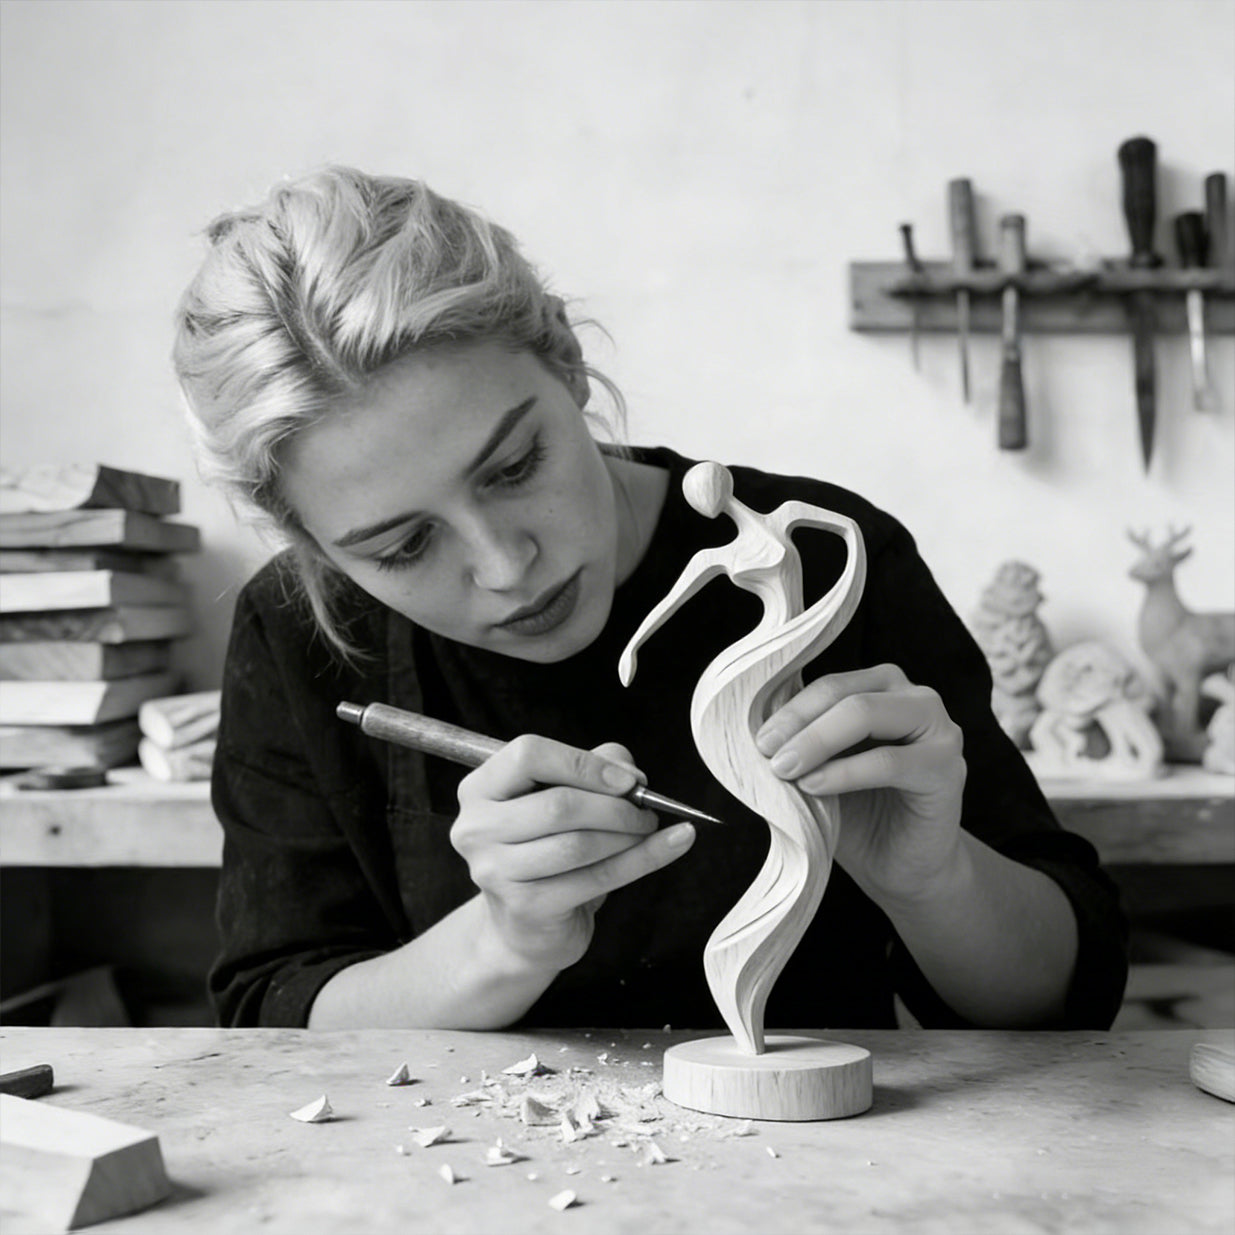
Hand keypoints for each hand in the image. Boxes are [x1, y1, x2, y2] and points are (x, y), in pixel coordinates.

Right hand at [451, 736, 696, 970]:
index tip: (625, 779)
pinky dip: (642, 859)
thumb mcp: (563, 798)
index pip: (528, 756)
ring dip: (628, 834)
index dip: (583, 763)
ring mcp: (496, 871)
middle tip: (646, 808)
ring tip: (648, 829)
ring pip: (578, 844)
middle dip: (616, 805)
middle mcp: (477, 828)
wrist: (525, 928)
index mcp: (480, 789)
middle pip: (559, 804)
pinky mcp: (525, 907)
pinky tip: (671, 845)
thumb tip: (630, 773)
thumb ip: (594, 768)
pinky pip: (596, 878)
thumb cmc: (544, 851)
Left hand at [754, 664, 966, 907]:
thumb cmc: (858, 813)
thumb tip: (750, 725)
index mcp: (881, 688)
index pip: (828, 684)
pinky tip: (814, 786)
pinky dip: (844, 772)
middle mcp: (914, 696)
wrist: (902, 867)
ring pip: (866, 714)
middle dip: (798, 722)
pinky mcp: (947, 768)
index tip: (757, 739)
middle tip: (766, 753)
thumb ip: (797, 741)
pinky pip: (888, 761)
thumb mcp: (819, 768)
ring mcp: (938, 728)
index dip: (788, 708)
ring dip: (817, 740)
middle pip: (845, 692)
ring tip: (784, 768)